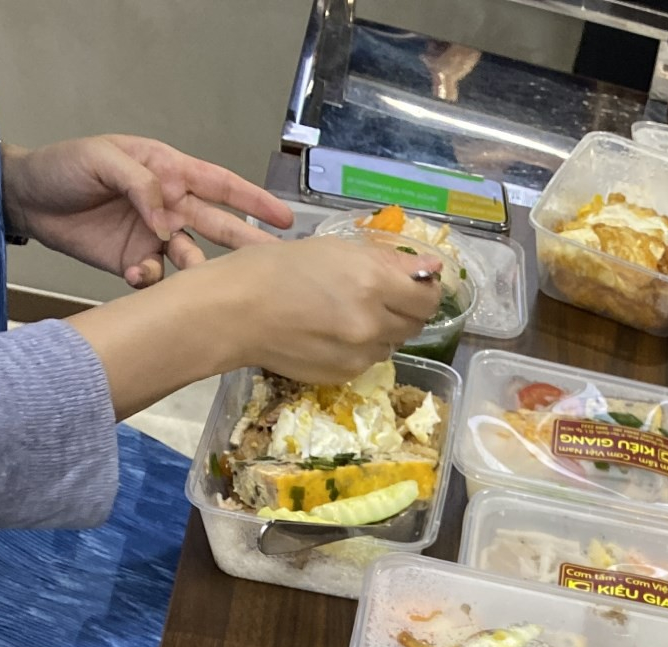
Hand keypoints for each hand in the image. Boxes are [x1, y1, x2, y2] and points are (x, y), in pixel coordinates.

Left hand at [0, 135, 291, 287]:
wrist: (27, 200)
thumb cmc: (63, 167)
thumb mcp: (100, 159)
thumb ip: (138, 181)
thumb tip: (166, 214)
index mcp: (167, 171)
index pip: (218, 183)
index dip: (251, 200)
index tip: (283, 217)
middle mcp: (169, 206)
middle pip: (218, 226)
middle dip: (247, 244)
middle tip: (274, 264)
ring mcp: (155, 237)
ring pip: (194, 259)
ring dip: (200, 273)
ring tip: (203, 285)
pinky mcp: (137, 264)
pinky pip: (158, 279)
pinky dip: (152, 282)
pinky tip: (137, 275)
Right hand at [209, 236, 443, 380]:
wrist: (235, 311)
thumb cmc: (277, 268)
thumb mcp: (333, 250)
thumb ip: (387, 262)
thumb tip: (432, 267)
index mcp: (374, 284)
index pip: (427, 297)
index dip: (424, 289)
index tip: (414, 282)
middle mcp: (374, 324)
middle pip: (415, 323)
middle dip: (403, 308)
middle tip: (377, 295)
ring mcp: (361, 355)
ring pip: (391, 343)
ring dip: (382, 329)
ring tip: (347, 313)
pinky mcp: (346, 374)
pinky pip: (369, 360)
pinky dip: (360, 347)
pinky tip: (332, 332)